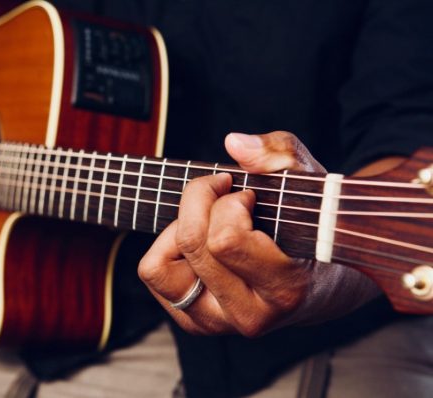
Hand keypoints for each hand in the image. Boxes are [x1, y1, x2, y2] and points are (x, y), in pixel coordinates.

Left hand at [138, 131, 327, 335]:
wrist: (323, 286)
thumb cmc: (314, 229)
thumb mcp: (310, 182)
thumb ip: (279, 155)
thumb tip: (233, 143)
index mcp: (284, 289)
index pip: (224, 240)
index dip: (228, 203)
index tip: (247, 194)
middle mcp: (248, 315)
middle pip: (191, 243)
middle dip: (201, 201)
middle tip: (224, 194)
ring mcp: (217, 323)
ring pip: (158, 266)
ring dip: (178, 230)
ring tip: (209, 221)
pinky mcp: (194, 322)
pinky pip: (154, 273)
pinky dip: (167, 247)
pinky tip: (200, 241)